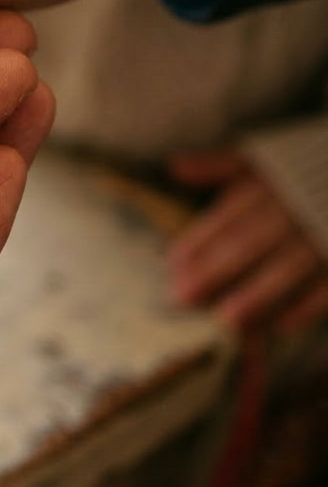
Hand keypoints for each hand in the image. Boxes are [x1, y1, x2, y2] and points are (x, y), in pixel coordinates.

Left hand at [169, 150, 327, 331]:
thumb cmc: (301, 173)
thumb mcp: (261, 160)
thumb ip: (219, 166)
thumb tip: (176, 167)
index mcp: (266, 187)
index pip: (226, 218)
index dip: (198, 243)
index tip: (173, 267)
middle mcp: (292, 210)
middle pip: (249, 243)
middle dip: (215, 271)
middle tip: (184, 297)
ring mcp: (321, 234)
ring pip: (288, 266)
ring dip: (258, 294)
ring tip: (228, 320)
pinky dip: (308, 306)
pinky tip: (282, 326)